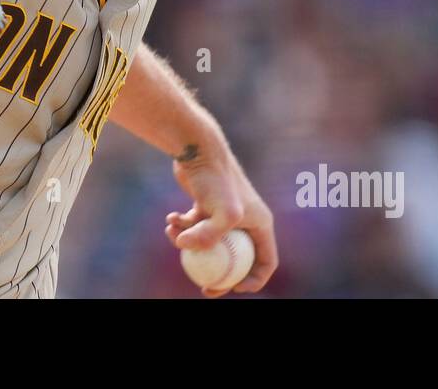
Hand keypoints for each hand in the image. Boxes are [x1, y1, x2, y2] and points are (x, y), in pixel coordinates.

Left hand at [165, 149, 278, 297]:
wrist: (199, 150)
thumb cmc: (216, 179)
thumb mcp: (222, 213)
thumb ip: (208, 237)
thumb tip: (184, 247)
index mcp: (261, 223)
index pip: (266, 261)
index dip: (253, 280)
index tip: (232, 288)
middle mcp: (246, 219)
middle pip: (236, 258)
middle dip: (220, 275)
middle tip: (205, 288)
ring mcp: (224, 212)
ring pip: (210, 242)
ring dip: (189, 244)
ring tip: (174, 235)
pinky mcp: (205, 204)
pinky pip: (194, 226)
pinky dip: (181, 227)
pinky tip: (171, 219)